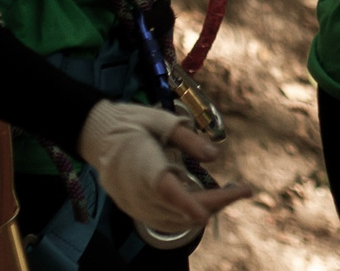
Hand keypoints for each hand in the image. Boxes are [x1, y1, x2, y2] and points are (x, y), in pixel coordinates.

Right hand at [78, 101, 251, 235]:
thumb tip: (215, 156)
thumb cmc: (129, 123)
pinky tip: (205, 202)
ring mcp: (132, 203)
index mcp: (140, 163)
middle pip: (176, 207)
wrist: (96, 135)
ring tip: (231, 194)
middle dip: (214, 202)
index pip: (163, 188)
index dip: (184, 203)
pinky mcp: (133, 209)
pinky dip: (185, 215)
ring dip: (203, 209)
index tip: (206, 214)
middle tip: (244, 190)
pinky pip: (162, 220)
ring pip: (172, 218)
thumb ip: (188, 138)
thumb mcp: (160, 119)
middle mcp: (135, 190)